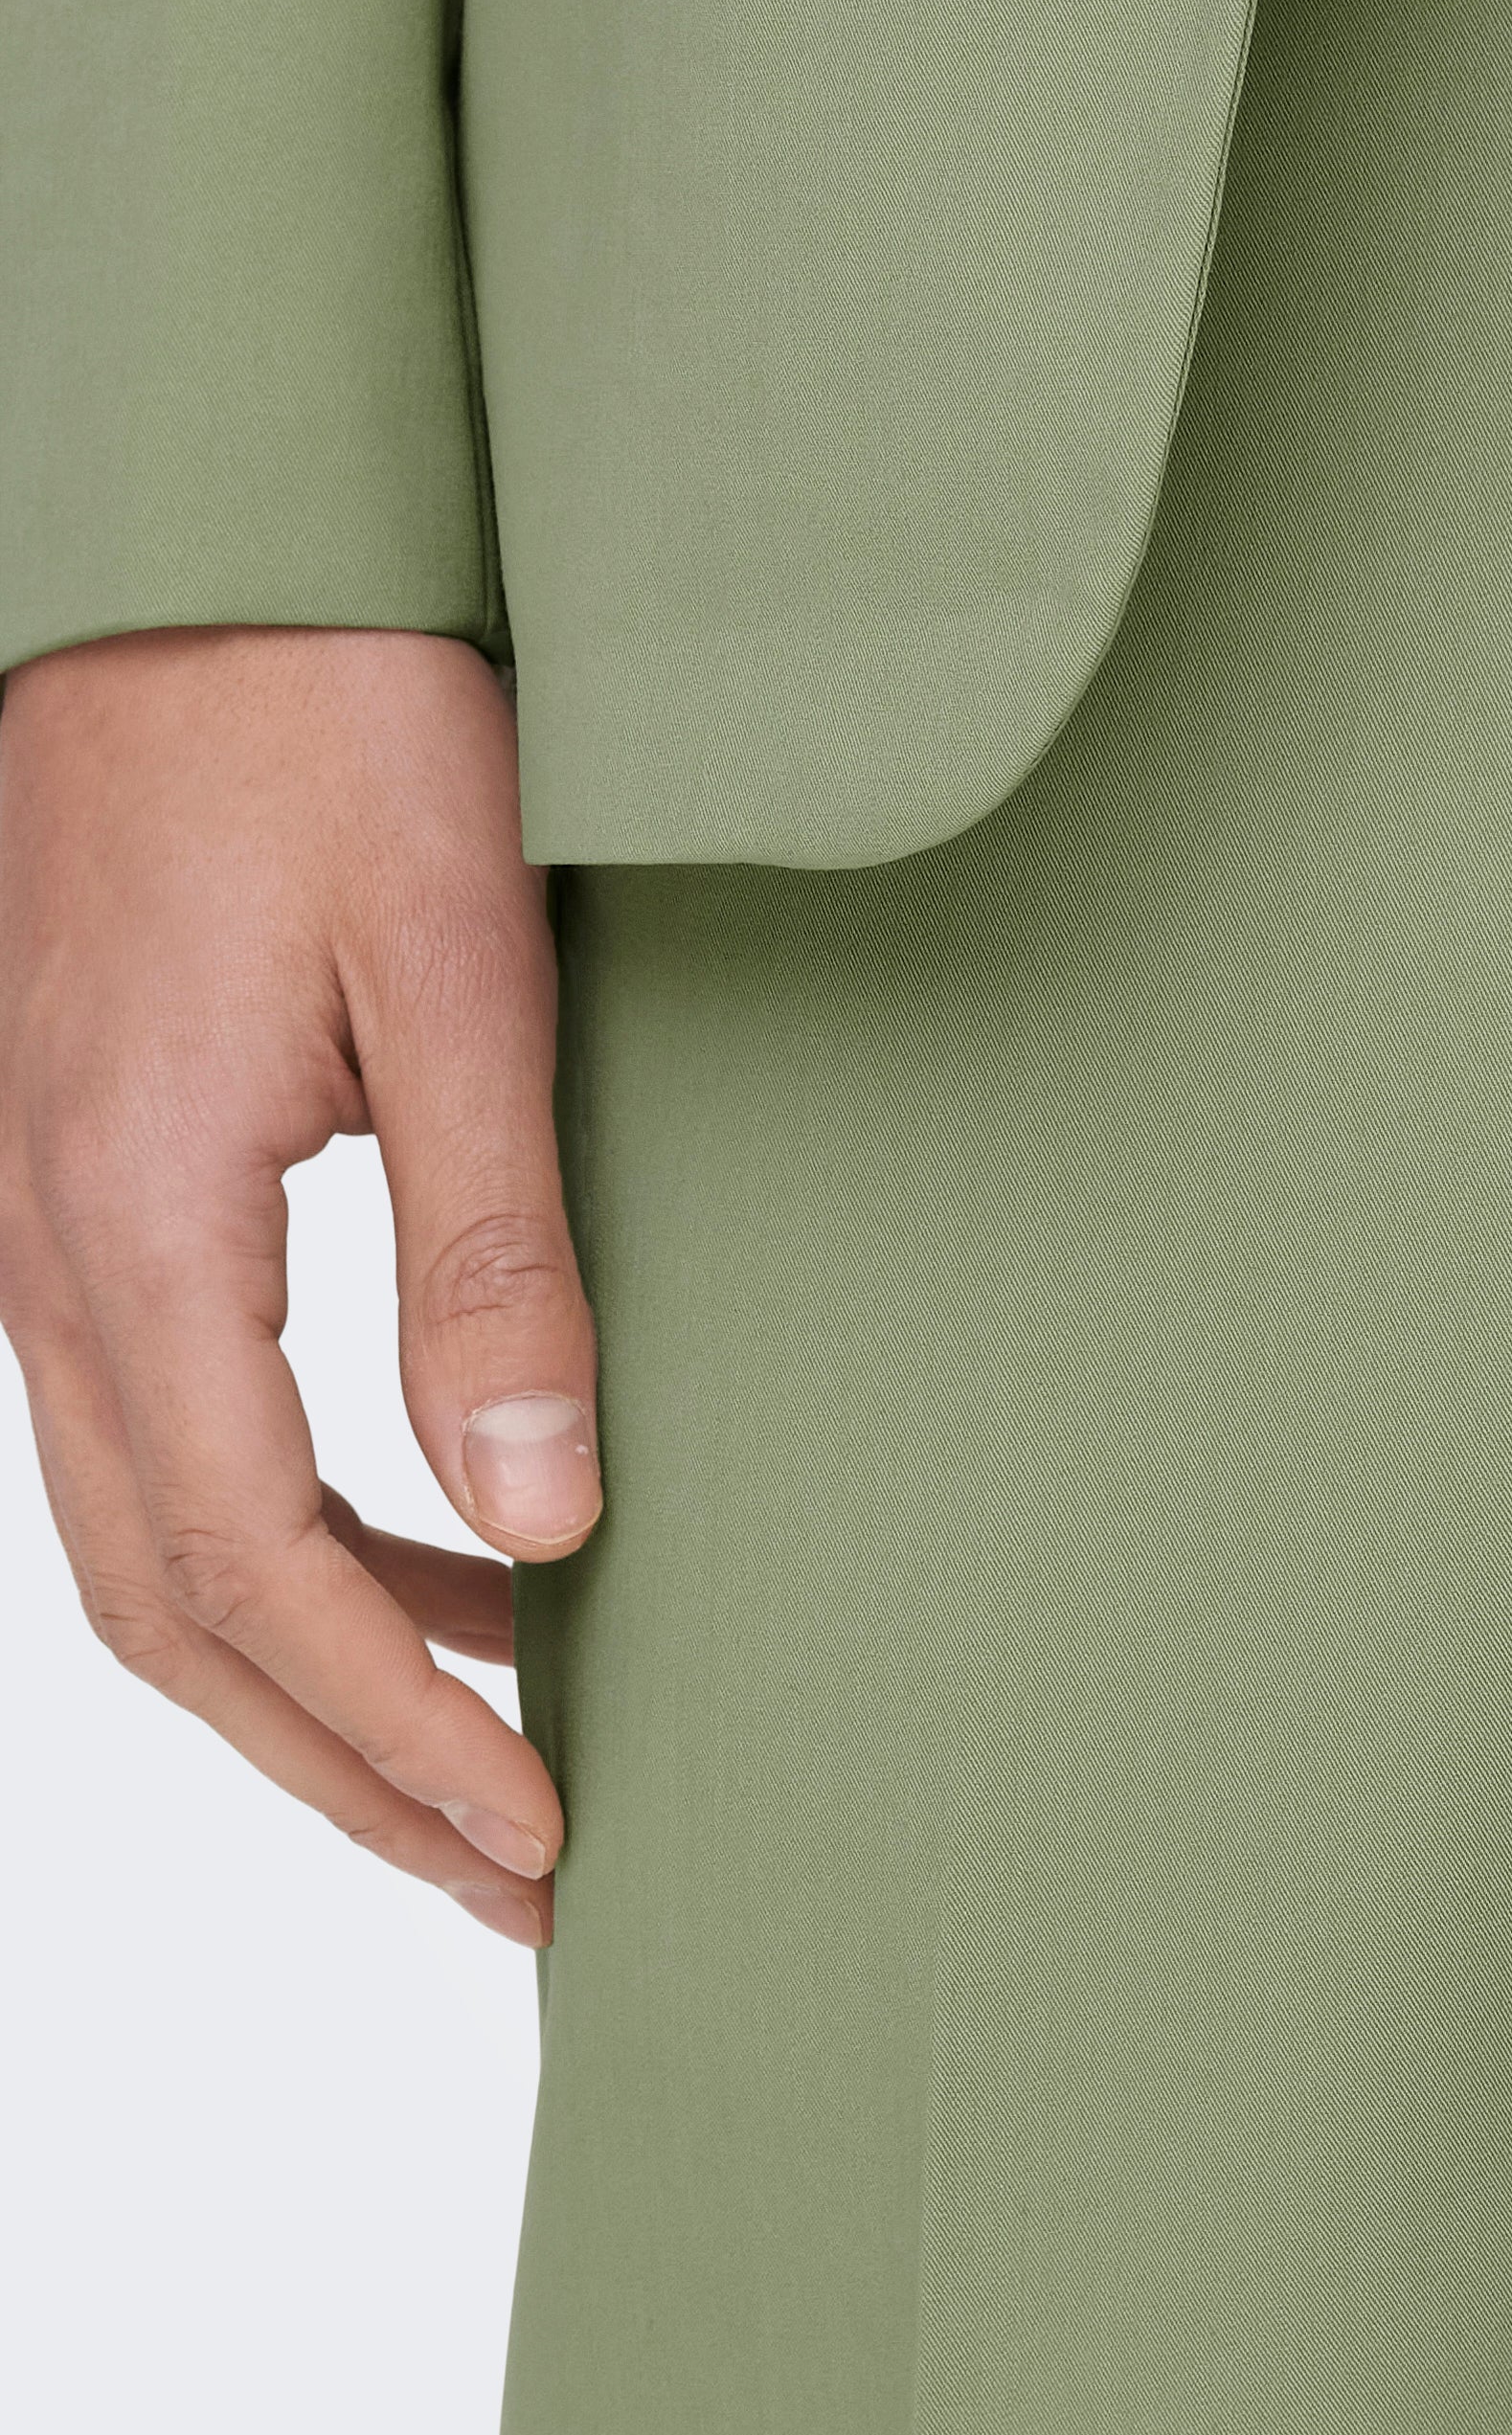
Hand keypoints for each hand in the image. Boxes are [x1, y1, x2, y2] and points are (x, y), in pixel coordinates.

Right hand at [0, 627, 599, 1943]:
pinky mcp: (92, 1183)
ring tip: (492, 1765)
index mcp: (134, 1221)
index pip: (254, 1569)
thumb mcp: (462, 973)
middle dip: (344, 1769)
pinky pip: (162, 1435)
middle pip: (170, 1608)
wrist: (206, 558)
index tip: (540, 1833)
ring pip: (149, 1540)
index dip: (398, 1729)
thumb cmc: (336, 724)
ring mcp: (48, 1223)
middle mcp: (51, 1251)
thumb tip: (536, 1517)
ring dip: (314, 1676)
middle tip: (519, 1876)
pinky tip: (435, 1558)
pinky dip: (289, 1545)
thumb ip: (491, 1252)